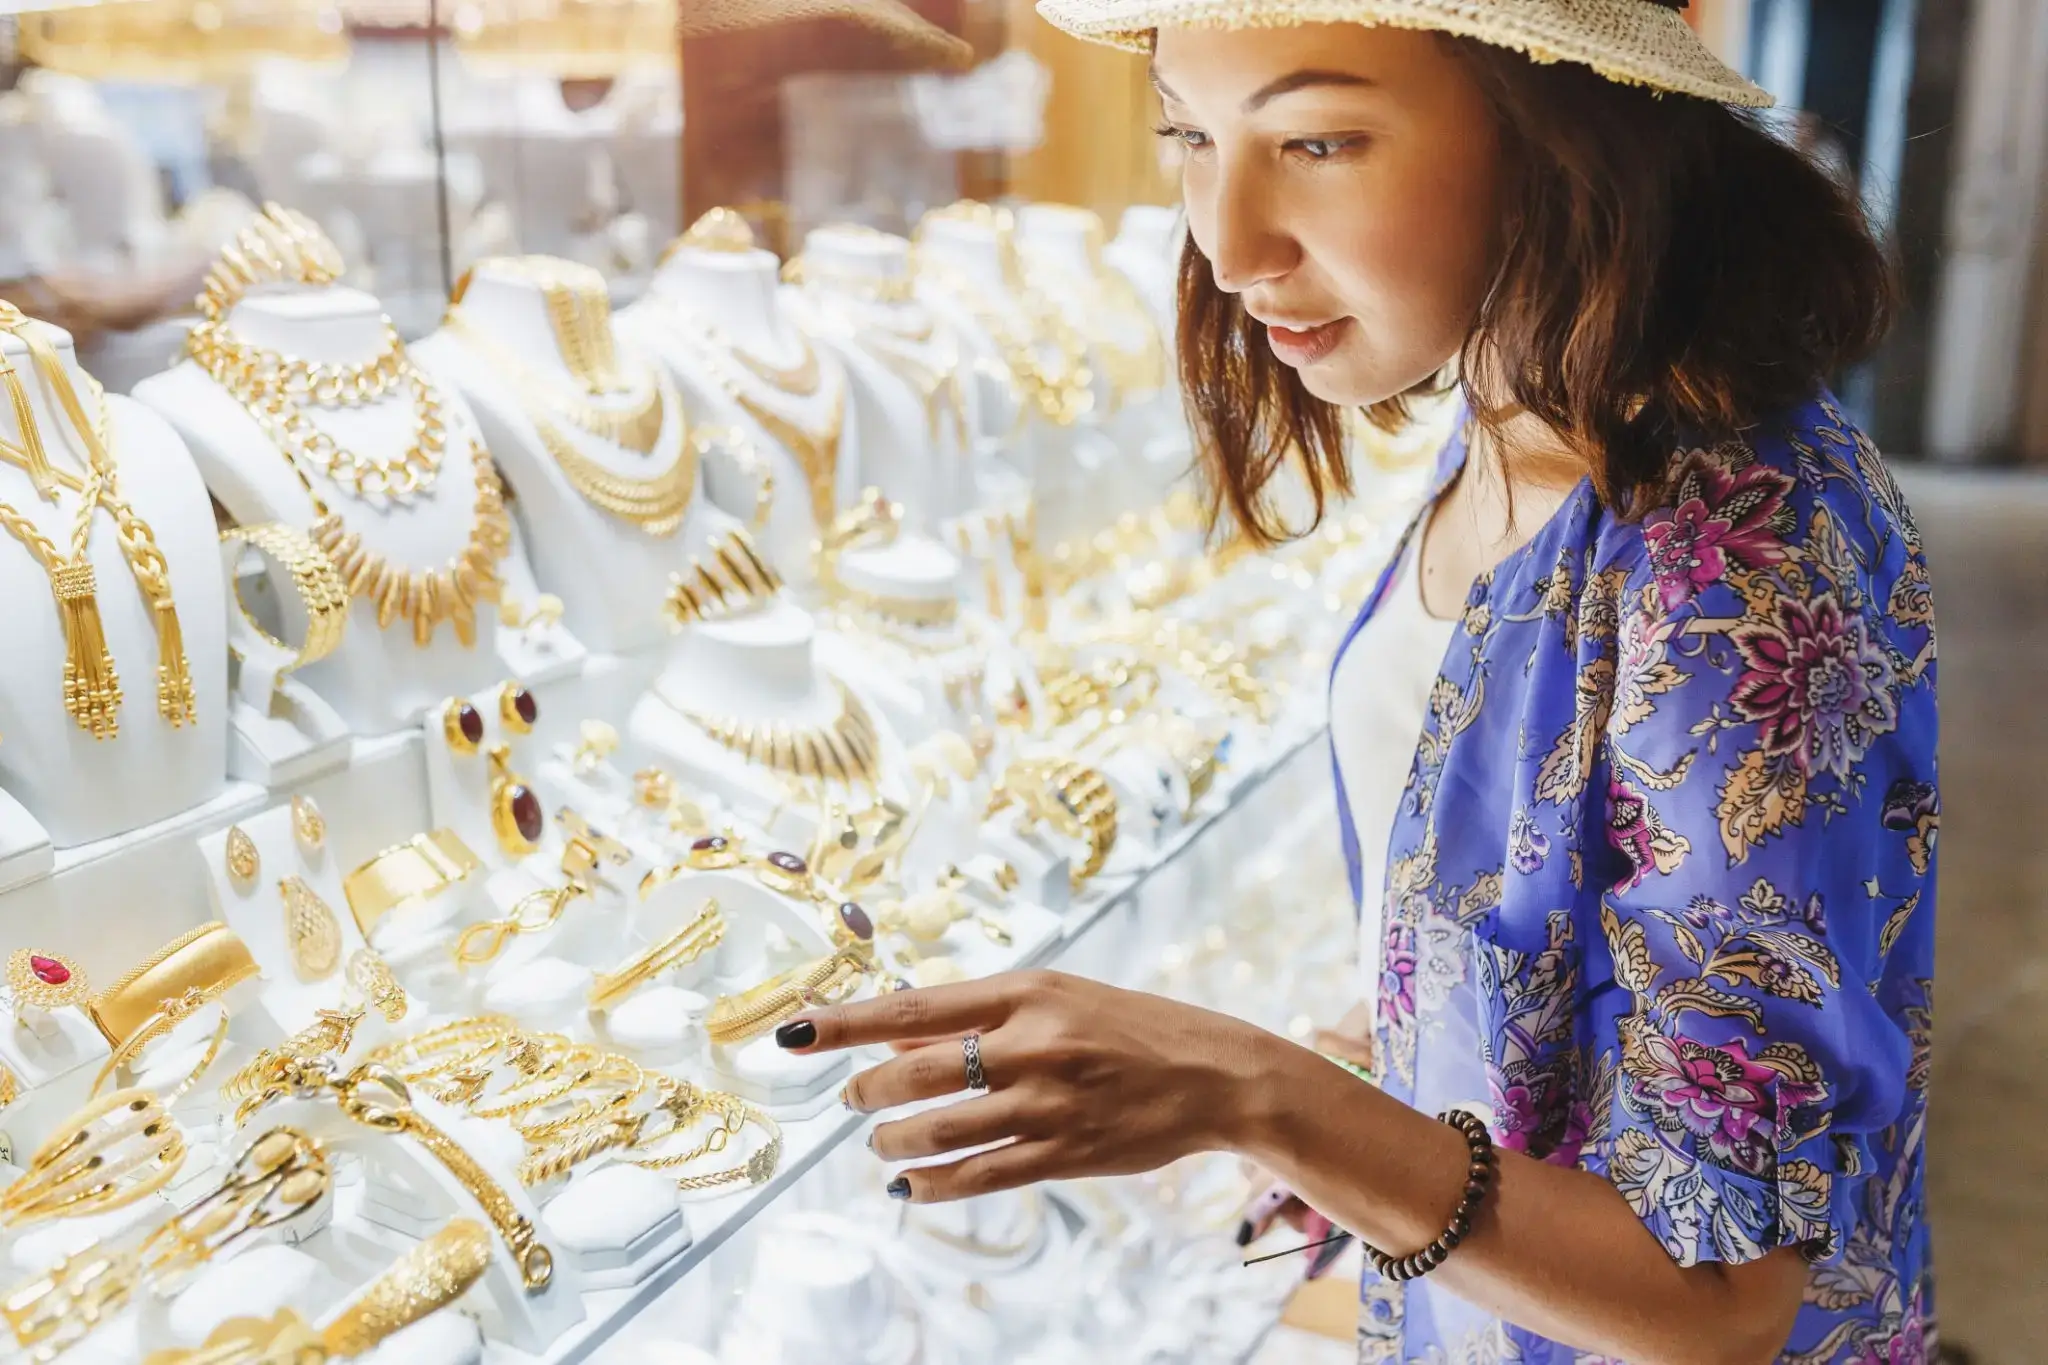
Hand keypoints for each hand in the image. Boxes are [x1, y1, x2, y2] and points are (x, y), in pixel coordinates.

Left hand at [776, 969, 1271, 1203]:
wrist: (1212, 1073)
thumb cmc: (1128, 1026)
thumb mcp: (1057, 997)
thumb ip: (978, 1016)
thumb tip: (894, 1031)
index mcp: (1026, 991)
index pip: (913, 1005)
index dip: (846, 1022)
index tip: (794, 1033)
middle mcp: (1033, 1043)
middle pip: (916, 1070)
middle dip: (867, 1089)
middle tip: (851, 1100)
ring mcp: (1049, 1103)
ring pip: (939, 1130)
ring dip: (894, 1140)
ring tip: (881, 1143)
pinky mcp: (1065, 1154)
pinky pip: (978, 1177)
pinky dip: (932, 1184)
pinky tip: (910, 1186)